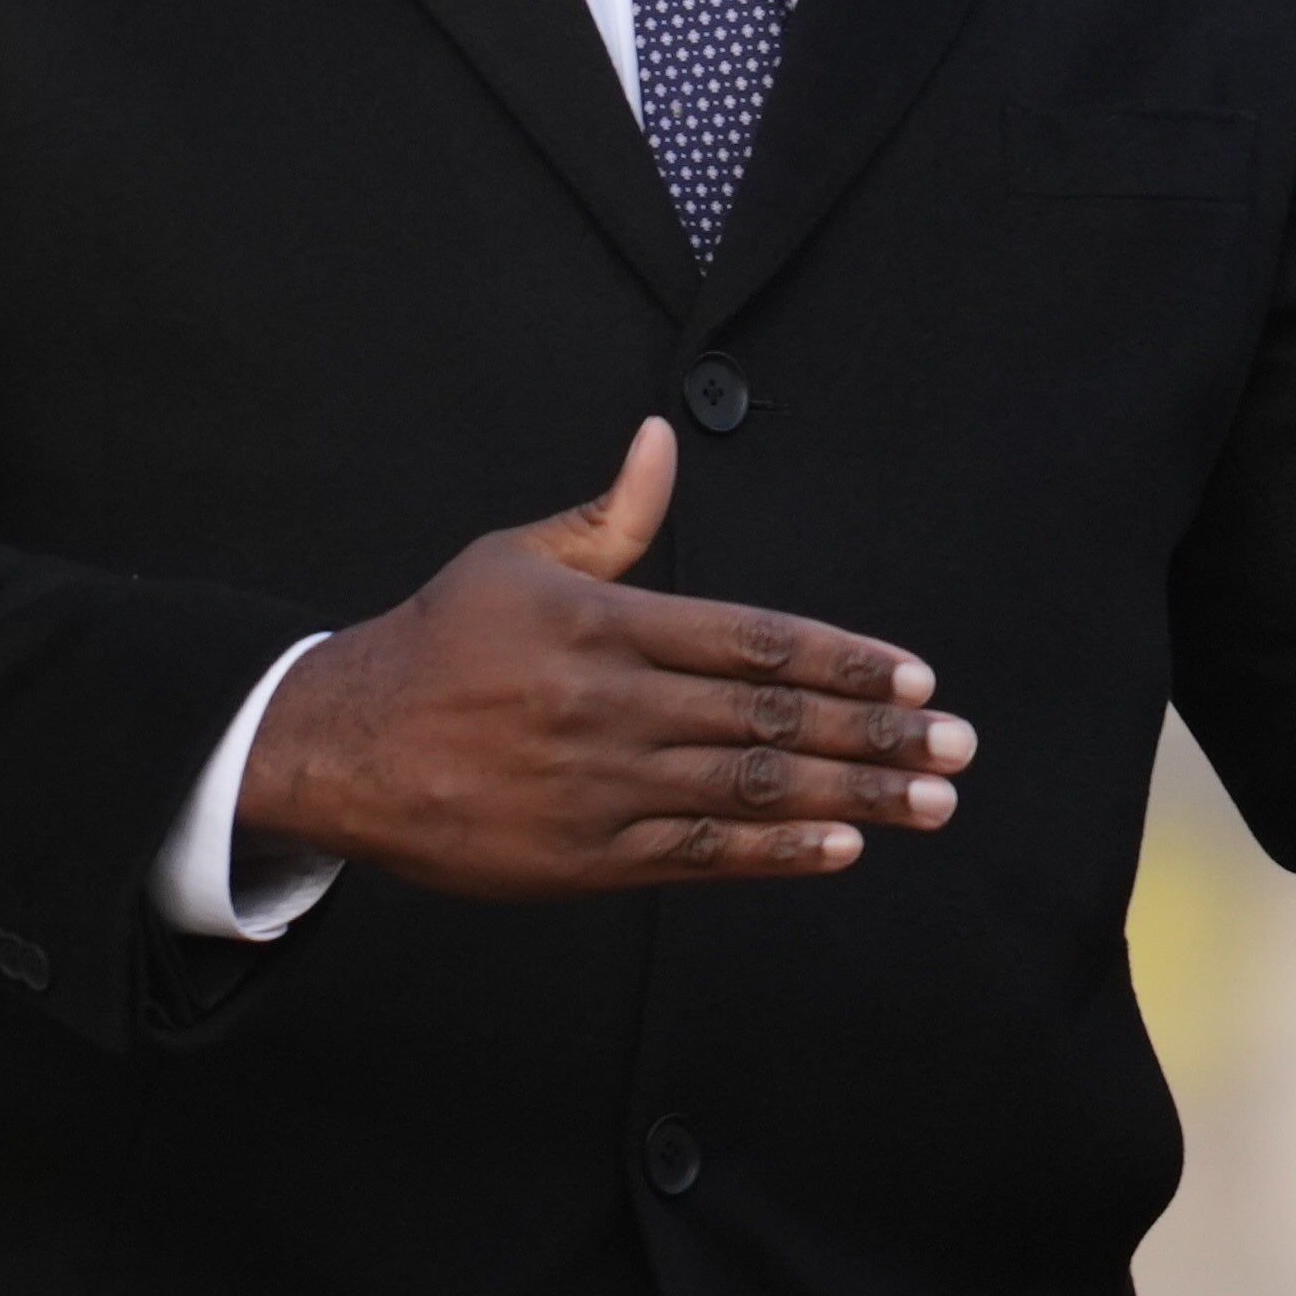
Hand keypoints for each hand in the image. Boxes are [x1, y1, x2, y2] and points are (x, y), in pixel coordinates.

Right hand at [238, 419, 971, 895]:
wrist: (336, 746)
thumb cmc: (437, 641)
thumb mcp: (515, 559)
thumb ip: (611, 516)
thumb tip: (663, 438)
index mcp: (608, 625)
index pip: (755, 641)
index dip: (845, 661)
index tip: (918, 678)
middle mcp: (614, 704)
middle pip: (772, 720)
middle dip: (878, 734)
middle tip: (958, 746)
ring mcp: (601, 785)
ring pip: (749, 790)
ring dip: (854, 796)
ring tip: (932, 801)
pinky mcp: (582, 856)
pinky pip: (697, 857)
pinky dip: (776, 853)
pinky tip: (844, 847)